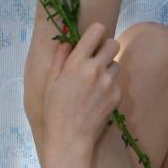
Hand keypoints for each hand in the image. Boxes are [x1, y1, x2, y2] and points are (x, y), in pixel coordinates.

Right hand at [40, 20, 121, 162]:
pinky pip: (116, 82)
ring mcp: (109, 82)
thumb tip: (67, 42)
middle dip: (106, 48)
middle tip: (96, 59)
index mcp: (77, 62)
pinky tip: (97, 97)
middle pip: (114, 44)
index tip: (92, 39)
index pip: (97, 30)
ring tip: (95, 82)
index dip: (95, 32)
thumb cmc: (55, 110)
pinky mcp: (117, 95)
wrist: (70, 137)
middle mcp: (96, 69)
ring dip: (108, 68)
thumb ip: (60, 58)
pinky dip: (110, 86)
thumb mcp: (50, 81)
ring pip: (116, 64)